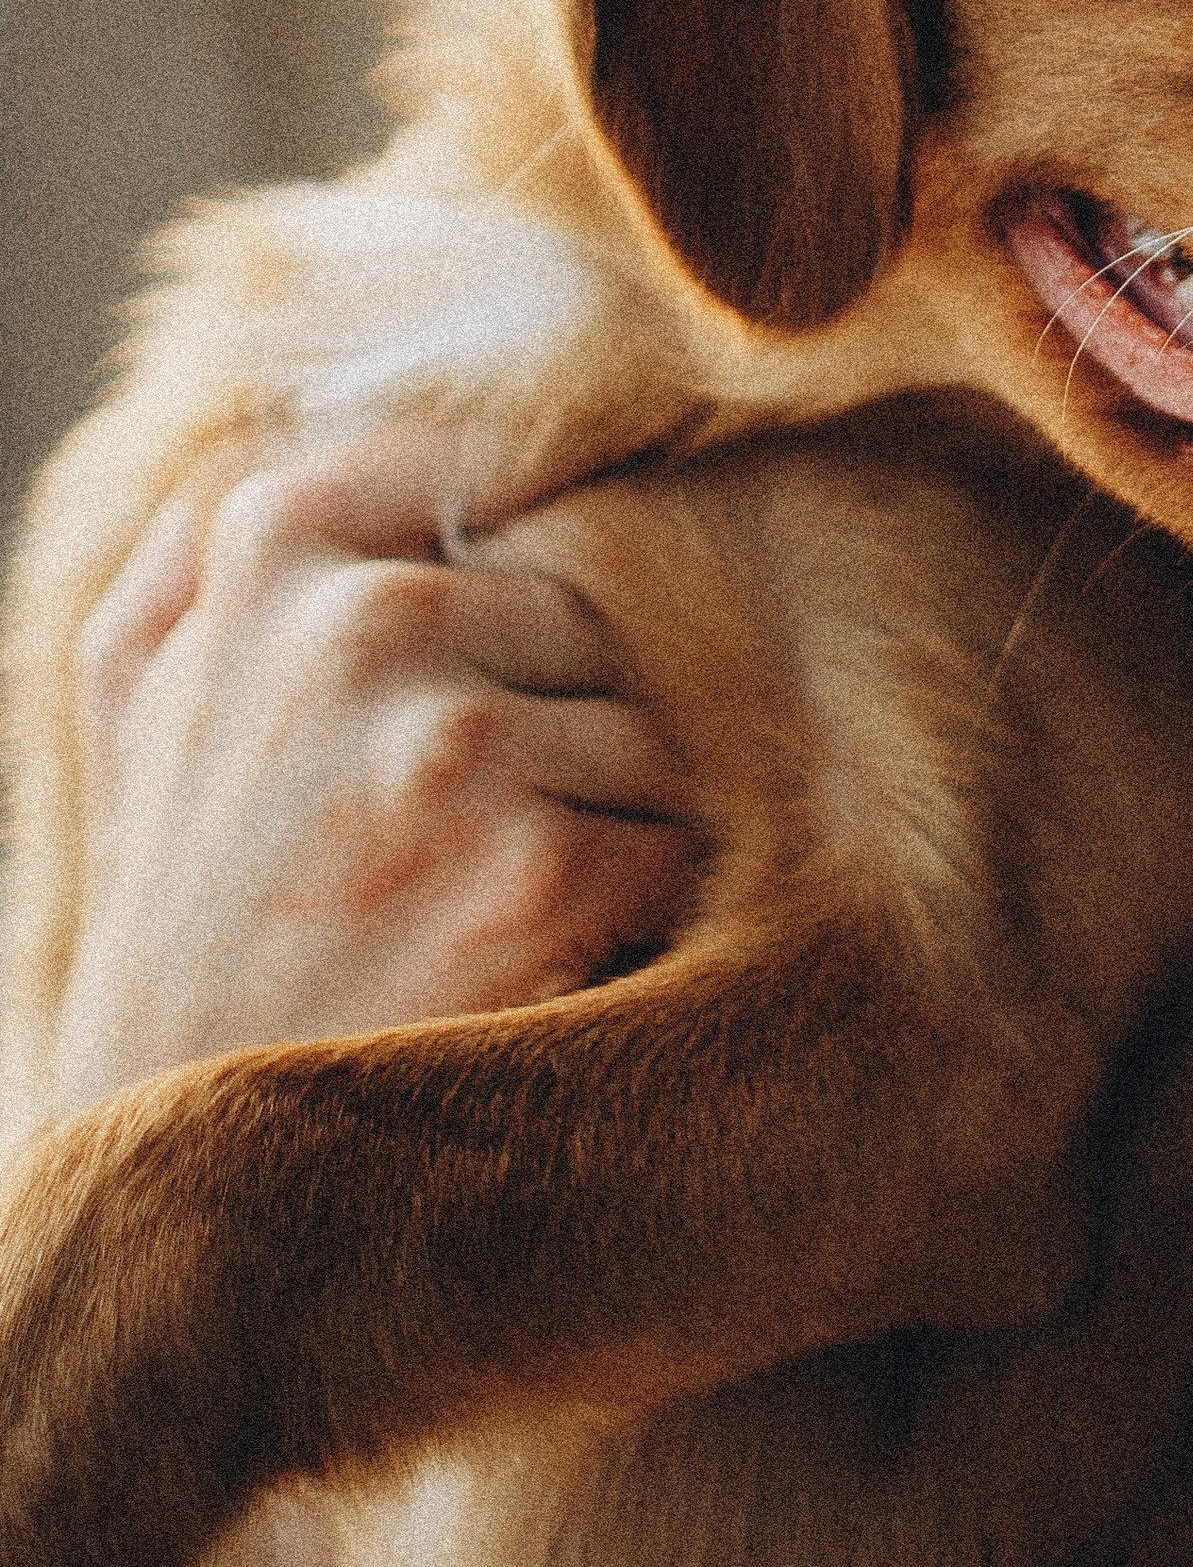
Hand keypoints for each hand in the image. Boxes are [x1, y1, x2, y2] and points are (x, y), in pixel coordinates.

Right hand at [47, 427, 701, 1117]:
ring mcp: (454, 740)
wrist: (177, 1160)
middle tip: (474, 823)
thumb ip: (203, 546)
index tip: (523, 635)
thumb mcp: (140, 704)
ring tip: (495, 895)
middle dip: (568, 708)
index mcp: (269, 544)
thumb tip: (289, 406)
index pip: (500, 463)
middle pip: (596, 609)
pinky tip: (543, 961)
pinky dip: (640, 905)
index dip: (532, 554)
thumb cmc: (183, 914)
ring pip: (651, 720)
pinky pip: (678, 835)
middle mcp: (364, 619)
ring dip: (610, 808)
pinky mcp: (543, 864)